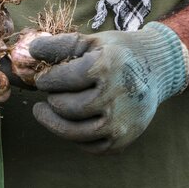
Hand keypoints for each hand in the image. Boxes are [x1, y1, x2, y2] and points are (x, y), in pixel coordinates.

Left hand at [29, 22, 188, 153]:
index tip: (43, 79)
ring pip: (73, 132)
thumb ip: (60, 45)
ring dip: (54, 121)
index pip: (63, 78)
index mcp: (107, 66)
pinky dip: (73, 136)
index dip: (47, 79)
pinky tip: (68, 122)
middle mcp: (116, 96)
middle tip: (50, 93)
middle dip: (52, 99)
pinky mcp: (123, 139)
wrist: (157, 69)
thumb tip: (31, 51)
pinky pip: (88, 146)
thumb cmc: (118, 53)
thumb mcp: (91, 41)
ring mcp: (121, 121)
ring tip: (45, 110)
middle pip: (66, 107)